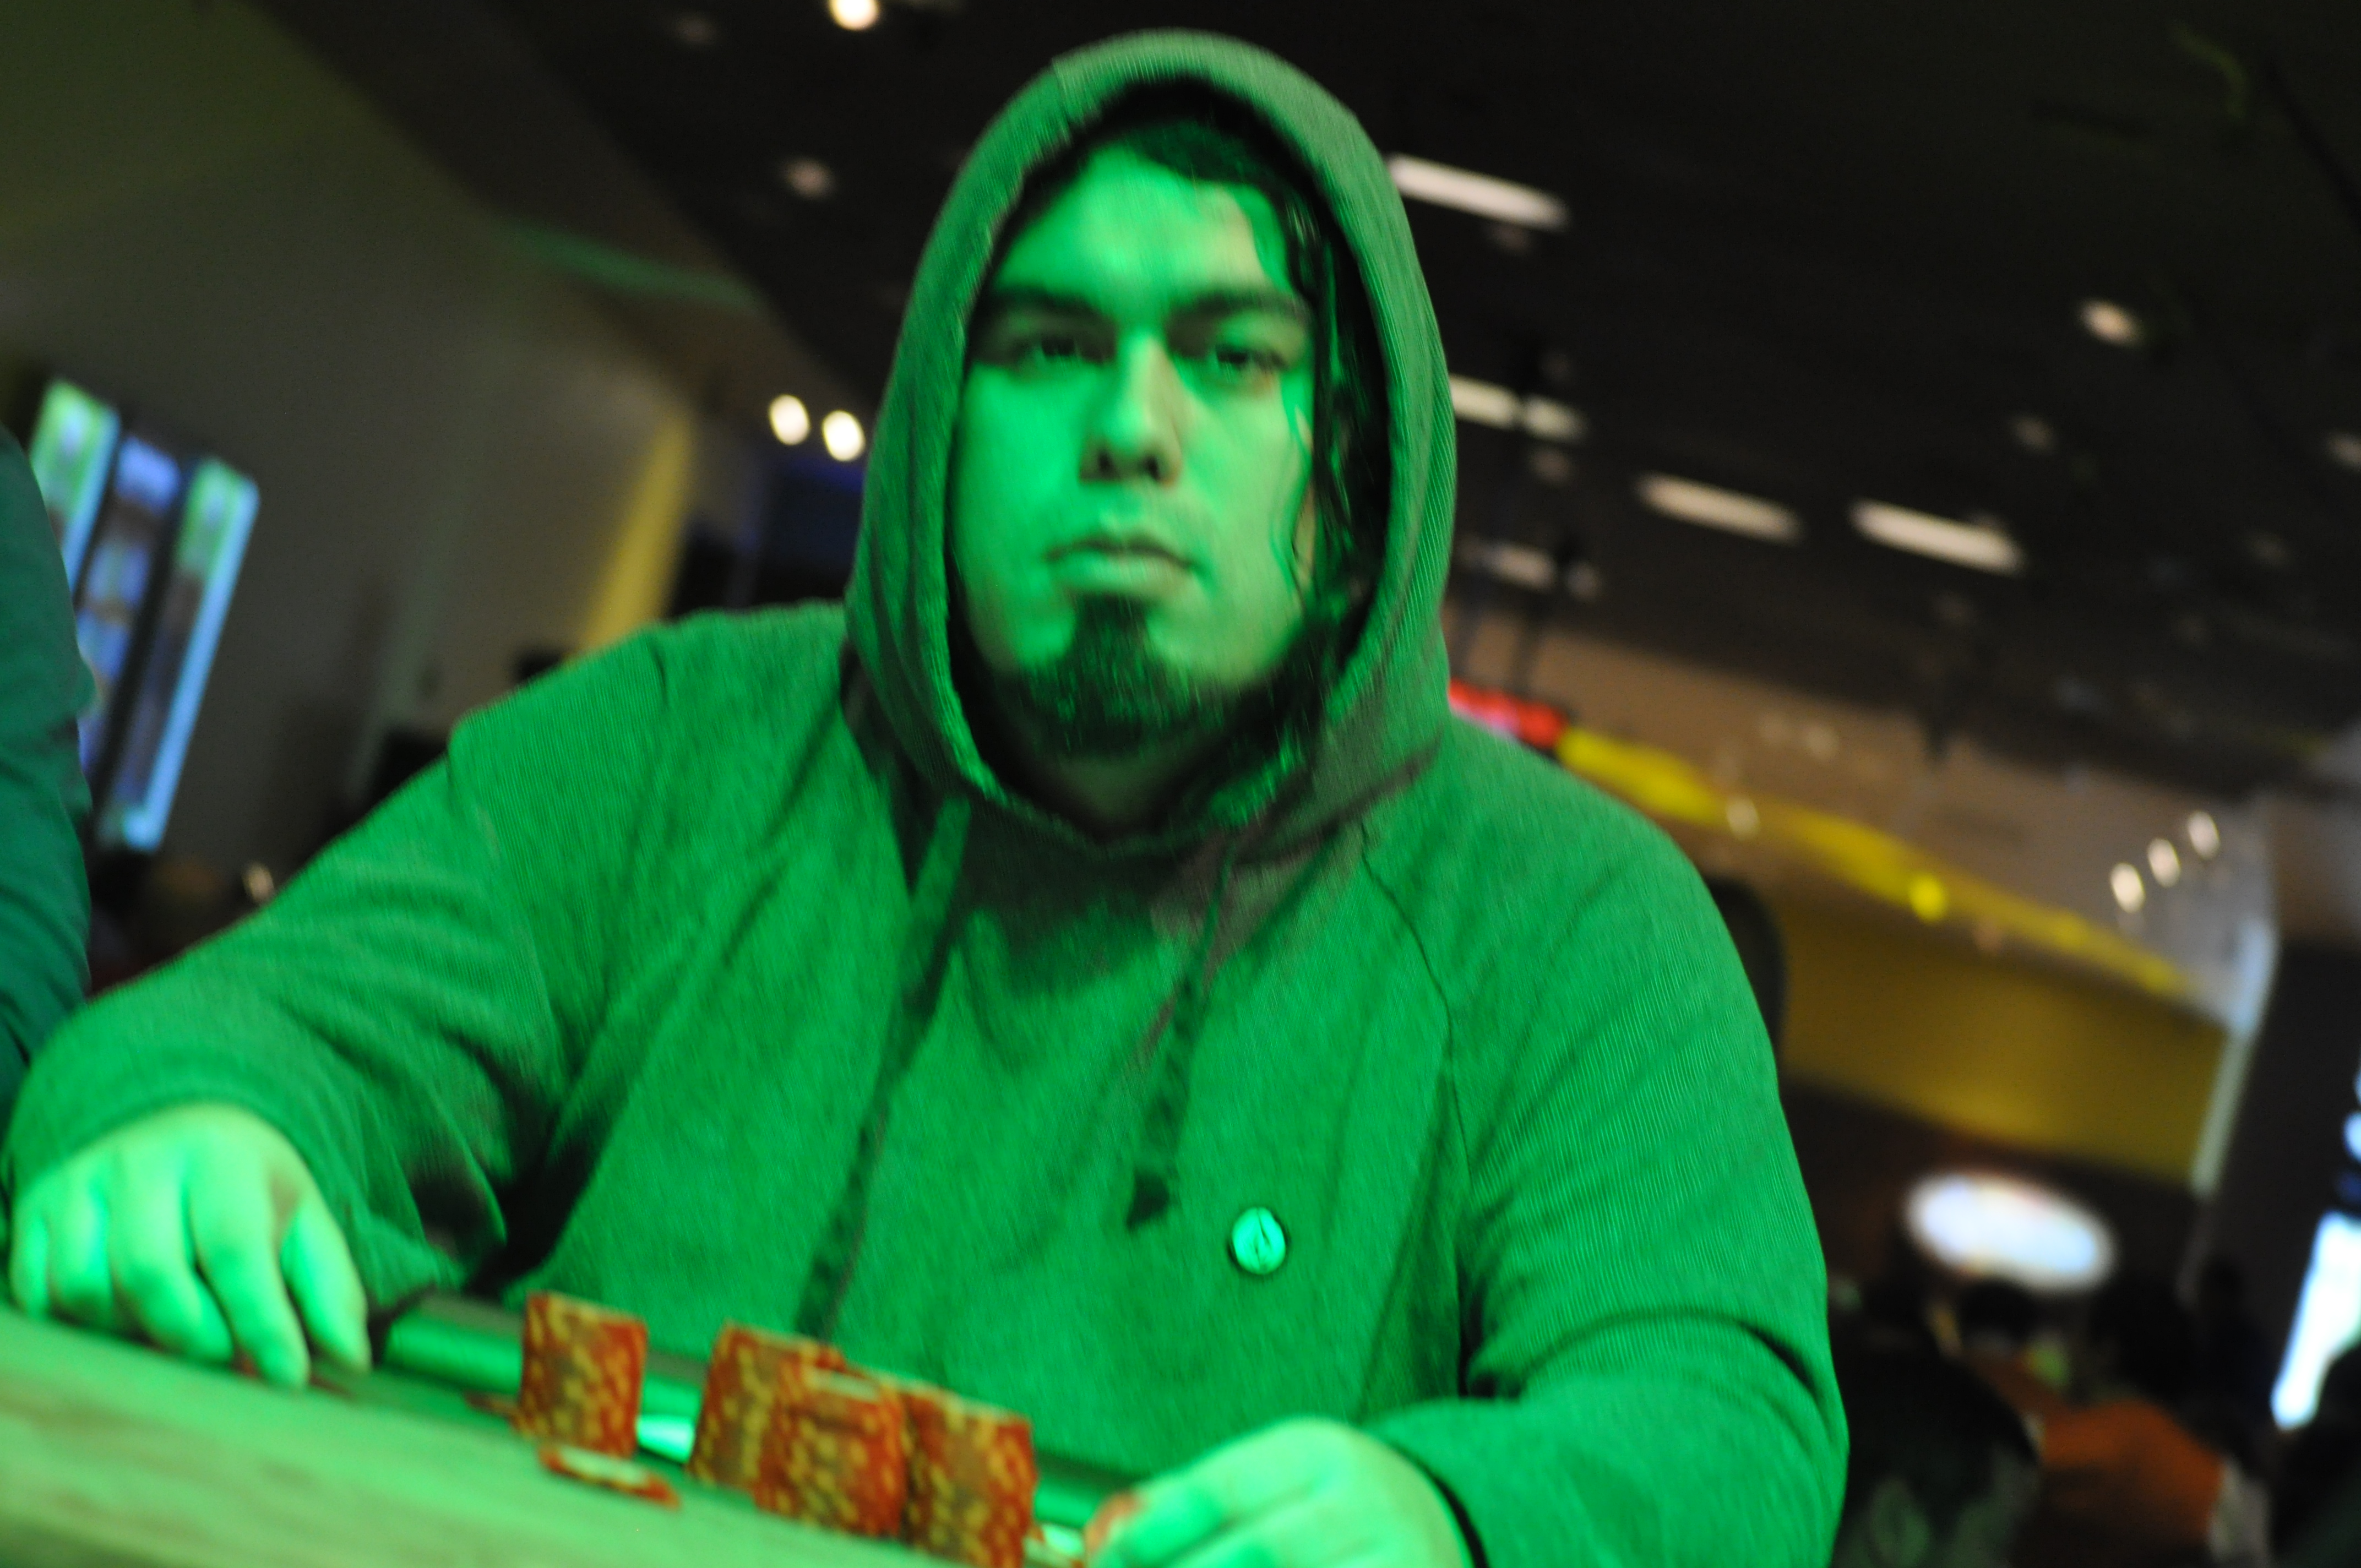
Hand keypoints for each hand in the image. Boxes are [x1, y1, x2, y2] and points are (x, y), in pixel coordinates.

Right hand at [7, 1102, 369, 1386]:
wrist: (184, 1132)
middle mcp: (143, 1161)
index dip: (261, 1322)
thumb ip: (330, 1289)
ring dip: (132, 1332)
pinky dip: (78, 1324)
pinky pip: (37, 1293)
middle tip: (226, 1356)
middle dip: (193, 1335)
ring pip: (86, 1289)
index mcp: (222, 1156)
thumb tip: (350, 1359)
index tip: (287, 1379)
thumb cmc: (252, 1194)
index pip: (235, 1248)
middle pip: (151, 1273)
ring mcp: (80, 1183)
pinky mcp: (33, 1210)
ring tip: (175, 1330)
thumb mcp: (305, 1225)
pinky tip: (122, 1320)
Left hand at [1094, 1416, 1475, 1567]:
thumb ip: (1199, 1501)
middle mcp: (1363, 1504)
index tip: (1102, 1564)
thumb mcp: (1276, 1478)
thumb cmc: (1328, 1508)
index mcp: (1316, 1454)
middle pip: (1255, 1554)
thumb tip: (1113, 1537)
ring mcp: (1400, 1562)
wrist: (1440, 1524)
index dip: (1149, 1537)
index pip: (1217, 1492)